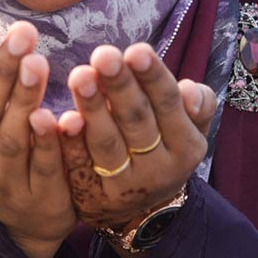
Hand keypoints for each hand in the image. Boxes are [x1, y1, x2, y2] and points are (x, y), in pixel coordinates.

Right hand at [0, 19, 76, 257]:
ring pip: (9, 138)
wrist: (26, 221)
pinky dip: (47, 142)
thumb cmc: (2, 151)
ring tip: (37, 63)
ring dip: (22, 99)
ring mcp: (6, 179)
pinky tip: (57, 116)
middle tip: (22, 33)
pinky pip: (43, 168)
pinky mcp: (39, 196)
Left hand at [57, 43, 216, 232]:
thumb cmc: (163, 144)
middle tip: (104, 55)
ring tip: (80, 75)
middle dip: (120, 86)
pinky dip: (69, 142)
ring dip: (92, 108)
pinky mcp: (92, 197)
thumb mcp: (188, 128)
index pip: (168, 104)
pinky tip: (60, 118)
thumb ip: (197, 105)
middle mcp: (158, 170)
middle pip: (137, 121)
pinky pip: (78, 166)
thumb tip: (189, 90)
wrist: (142, 207)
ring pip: (106, 143)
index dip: (152, 77)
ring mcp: (124, 186)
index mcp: (185, 147)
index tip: (137, 50)